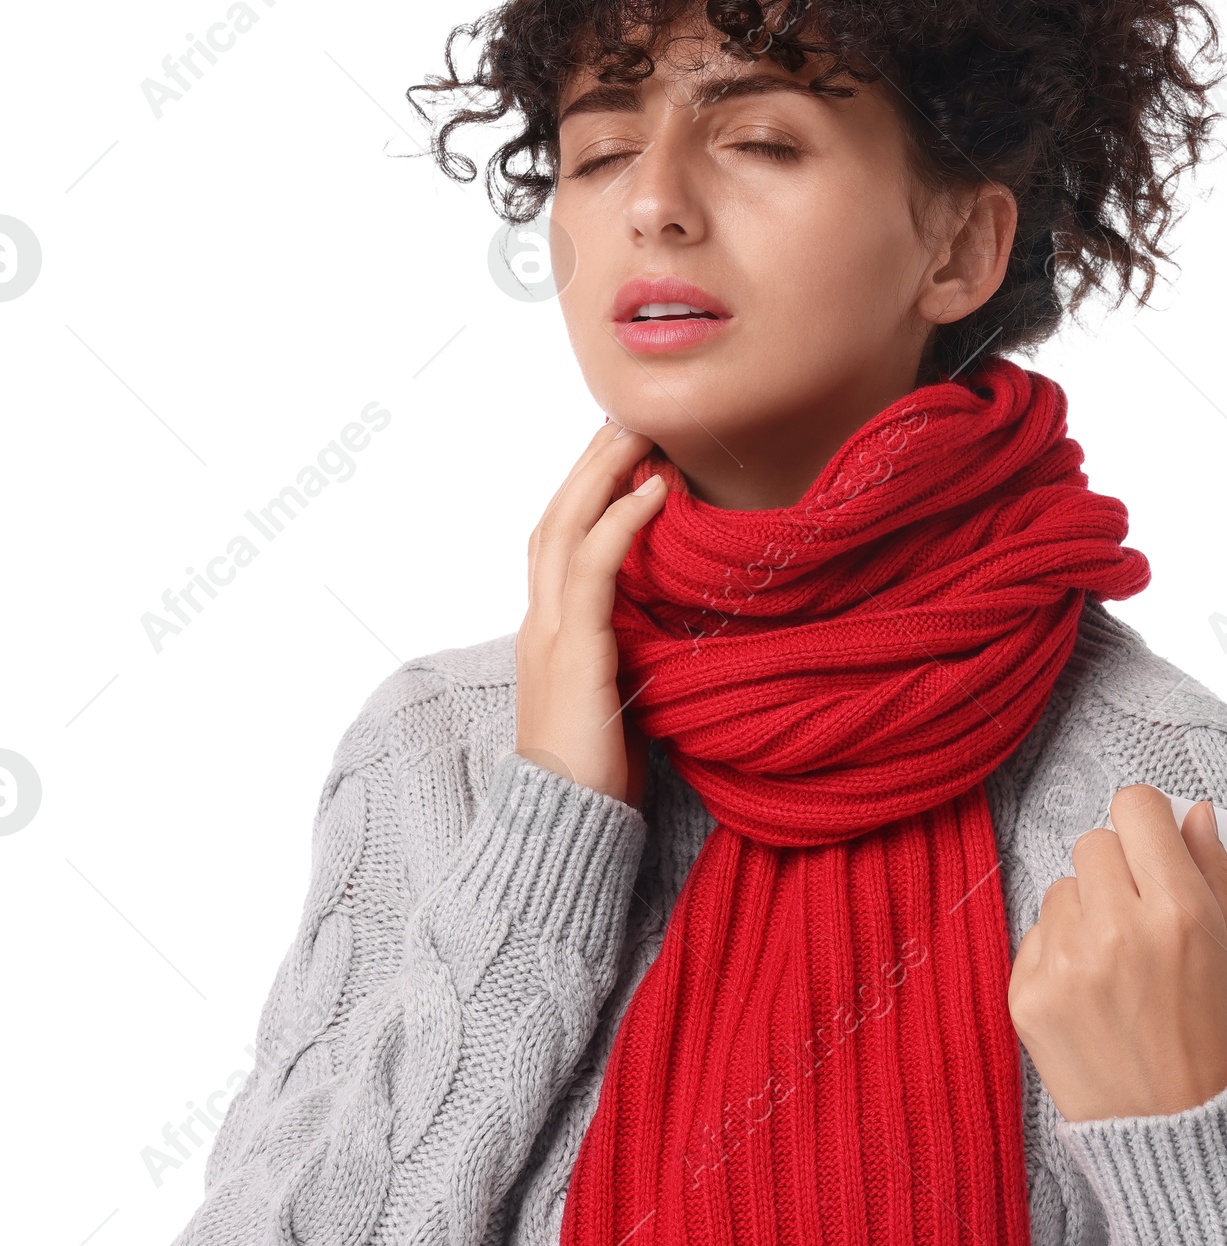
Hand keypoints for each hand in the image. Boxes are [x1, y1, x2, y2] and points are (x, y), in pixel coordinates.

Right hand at [514, 419, 668, 808]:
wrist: (564, 829)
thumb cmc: (598, 775)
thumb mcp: (618, 698)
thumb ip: (629, 654)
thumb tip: (668, 627)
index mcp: (548, 632)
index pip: (557, 540)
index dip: (586, 491)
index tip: (624, 452)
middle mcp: (539, 623)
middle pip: (555, 515)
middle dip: (592, 462)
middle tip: (630, 416)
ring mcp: (548, 634)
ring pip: (564, 526)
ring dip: (604, 472)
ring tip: (643, 433)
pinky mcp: (571, 651)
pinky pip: (591, 568)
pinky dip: (621, 522)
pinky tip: (653, 492)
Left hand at [1008, 784, 1226, 1121]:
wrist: (1184, 1145)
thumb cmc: (1226, 1048)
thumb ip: (1219, 875)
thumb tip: (1195, 812)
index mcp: (1180, 913)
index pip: (1135, 807)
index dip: (1148, 822)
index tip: (1153, 846)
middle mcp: (1117, 930)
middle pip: (1093, 844)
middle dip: (1119, 871)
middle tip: (1144, 921)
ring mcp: (1066, 964)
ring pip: (1061, 889)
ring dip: (1087, 913)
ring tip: (1121, 970)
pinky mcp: (1027, 996)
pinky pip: (1035, 936)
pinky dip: (1060, 956)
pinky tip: (1094, 997)